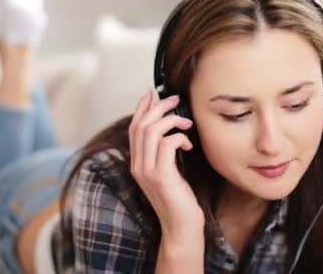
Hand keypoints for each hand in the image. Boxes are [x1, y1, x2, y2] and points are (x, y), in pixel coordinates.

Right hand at [128, 90, 204, 241]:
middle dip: (158, 107)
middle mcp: (138, 165)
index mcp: (137, 163)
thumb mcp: (168, 173)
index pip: (134, 128)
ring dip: (172, 120)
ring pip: (151, 130)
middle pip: (141, 125)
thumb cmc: (179, 200)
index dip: (142, 108)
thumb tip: (170, 131)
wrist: (180, 228)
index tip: (152, 94)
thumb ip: (163, 154)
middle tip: (175, 100)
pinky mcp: (161, 175)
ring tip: (186, 123)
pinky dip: (179, 137)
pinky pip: (167, 143)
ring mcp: (147, 171)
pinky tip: (188, 144)